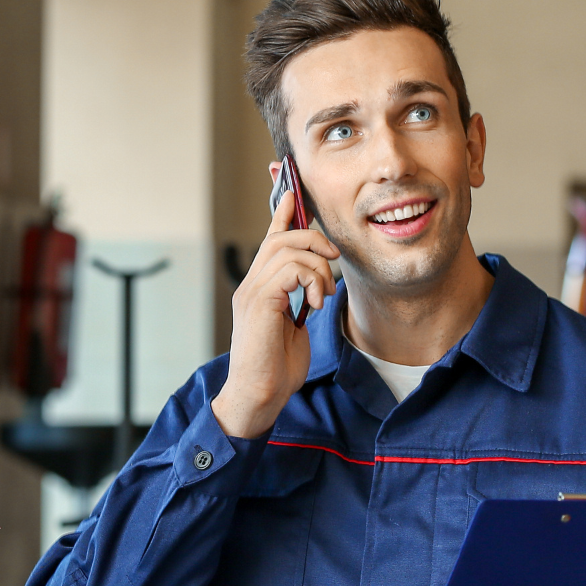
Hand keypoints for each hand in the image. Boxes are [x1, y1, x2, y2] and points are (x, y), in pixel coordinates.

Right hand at [212, 182, 339, 438]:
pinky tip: (315, 303)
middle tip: (334, 259)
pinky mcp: (258, 302)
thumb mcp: (295, 325)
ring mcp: (252, 291)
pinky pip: (288, 269)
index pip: (270, 239)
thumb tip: (320, 286)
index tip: (292, 190)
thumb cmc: (277, 367)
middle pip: (280, 237)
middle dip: (313, 238)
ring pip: (287, 249)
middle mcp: (251, 283)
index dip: (281, 213)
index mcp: (260, 287)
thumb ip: (302, 301)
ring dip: (317, 267)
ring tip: (323, 294)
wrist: (259, 395)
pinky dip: (310, 280)